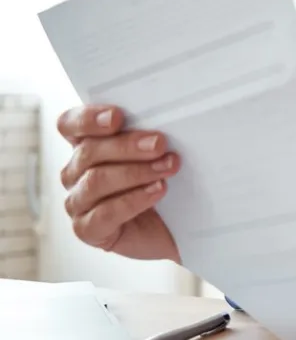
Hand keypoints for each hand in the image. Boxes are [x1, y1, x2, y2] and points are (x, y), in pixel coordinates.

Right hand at [58, 105, 180, 262]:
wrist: (173, 226)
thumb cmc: (161, 181)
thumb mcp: (156, 153)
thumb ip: (148, 136)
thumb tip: (161, 124)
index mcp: (85, 145)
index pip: (70, 125)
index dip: (88, 119)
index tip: (117, 117)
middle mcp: (75, 172)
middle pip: (88, 152)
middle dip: (128, 146)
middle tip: (159, 143)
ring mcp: (77, 202)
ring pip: (96, 181)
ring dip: (136, 172)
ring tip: (167, 168)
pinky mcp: (87, 229)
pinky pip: (104, 213)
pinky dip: (134, 200)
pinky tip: (157, 191)